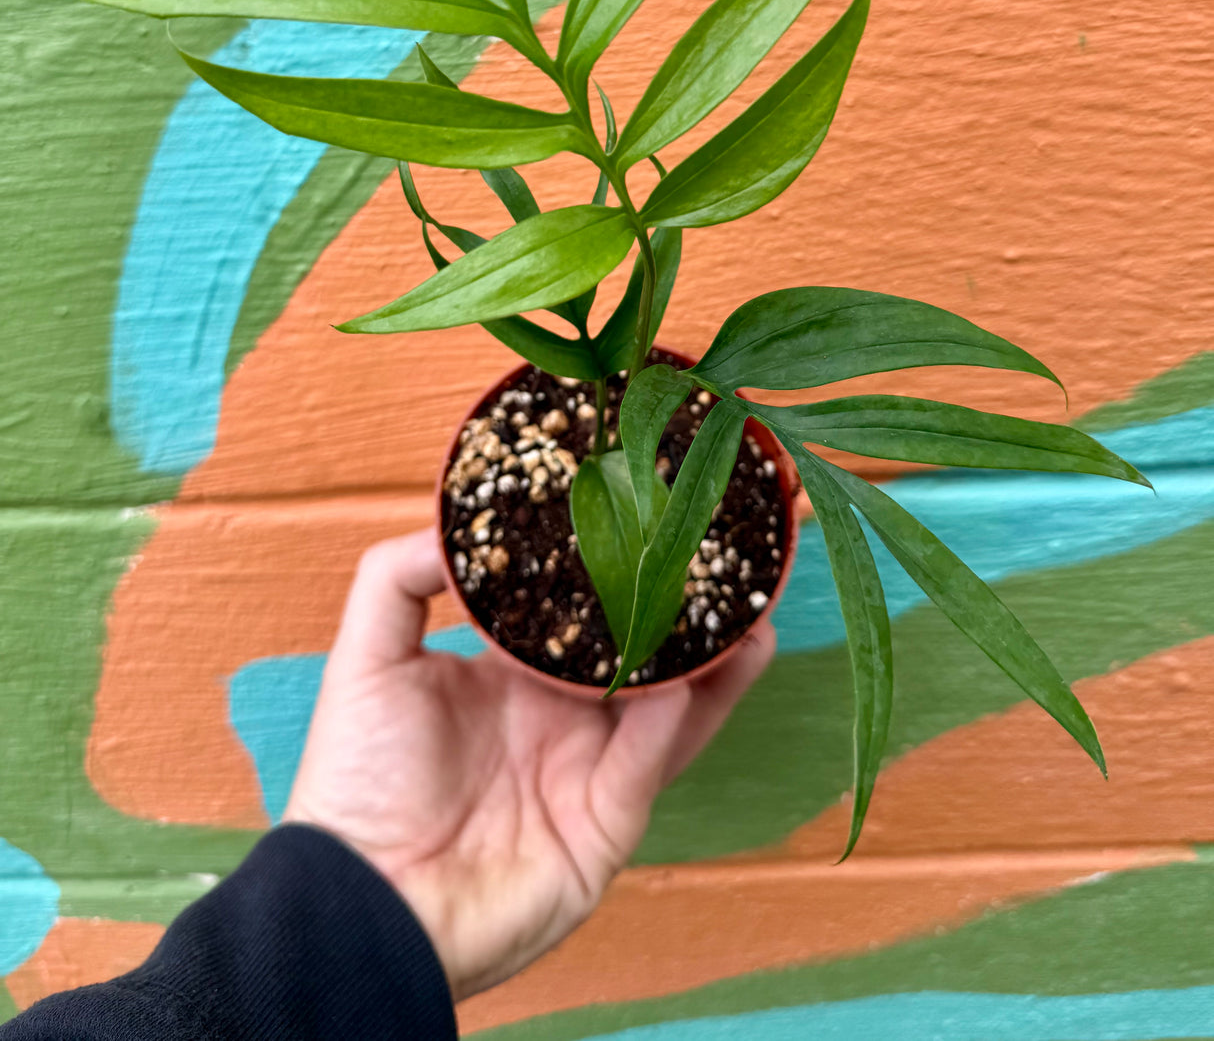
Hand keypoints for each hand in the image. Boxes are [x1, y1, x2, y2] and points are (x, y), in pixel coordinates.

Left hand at [284, 528, 773, 1001]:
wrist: (367, 899)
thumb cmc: (356, 782)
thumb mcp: (368, 659)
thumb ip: (399, 579)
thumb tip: (452, 520)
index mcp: (511, 674)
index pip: (580, 609)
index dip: (614, 567)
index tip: (648, 516)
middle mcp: (560, 715)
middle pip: (641, 651)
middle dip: (687, 607)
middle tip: (730, 553)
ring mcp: (589, 768)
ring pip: (671, 703)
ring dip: (715, 659)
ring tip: (755, 610)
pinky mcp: (608, 822)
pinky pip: (651, 758)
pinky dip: (678, 714)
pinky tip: (704, 668)